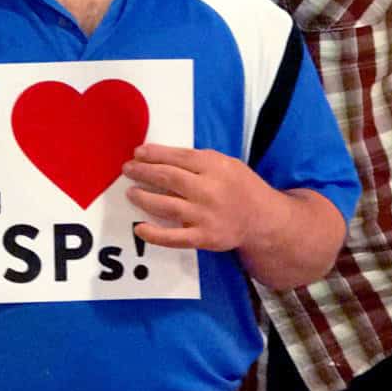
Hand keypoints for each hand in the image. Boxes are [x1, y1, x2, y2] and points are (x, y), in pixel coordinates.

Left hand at [123, 144, 269, 251]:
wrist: (263, 219)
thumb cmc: (241, 187)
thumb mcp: (227, 164)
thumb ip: (199, 160)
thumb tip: (163, 156)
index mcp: (215, 166)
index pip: (178, 157)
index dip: (154, 154)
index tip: (137, 153)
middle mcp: (209, 189)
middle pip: (168, 177)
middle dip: (143, 171)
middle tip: (127, 169)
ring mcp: (205, 215)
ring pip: (167, 205)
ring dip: (144, 197)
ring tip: (130, 192)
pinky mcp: (204, 237)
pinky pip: (174, 238)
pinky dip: (154, 234)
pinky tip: (139, 228)